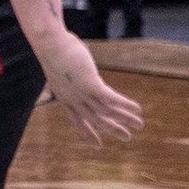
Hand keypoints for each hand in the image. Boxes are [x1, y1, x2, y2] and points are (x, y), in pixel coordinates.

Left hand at [35, 31, 141, 147]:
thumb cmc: (54, 48)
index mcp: (63, 97)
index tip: (97, 146)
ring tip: (140, 125)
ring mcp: (81, 93)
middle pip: (94, 120)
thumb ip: (71, 74)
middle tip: (126, 138)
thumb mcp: (61, 66)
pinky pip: (111, 99)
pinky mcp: (90, 84)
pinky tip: (138, 109)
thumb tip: (77, 67)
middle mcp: (72, 99)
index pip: (76, 121)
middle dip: (111, 130)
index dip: (87, 134)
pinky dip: (125, 105)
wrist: (49, 42)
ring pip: (106, 112)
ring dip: (124, 119)